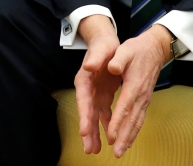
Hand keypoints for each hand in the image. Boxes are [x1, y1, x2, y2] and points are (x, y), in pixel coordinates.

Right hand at [75, 15, 120, 155]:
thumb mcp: (101, 49)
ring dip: (95, 132)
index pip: (83, 100)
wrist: (106, 42)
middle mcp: (87, 88)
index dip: (83, 115)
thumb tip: (90, 67)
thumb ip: (95, 58)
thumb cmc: (103, 46)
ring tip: (96, 149)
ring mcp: (95, 93)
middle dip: (87, 131)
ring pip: (94, 116)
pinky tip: (108, 137)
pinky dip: (105, 124)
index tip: (84, 131)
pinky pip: (103, 113)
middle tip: (89, 149)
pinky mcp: (103, 94)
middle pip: (86, 112)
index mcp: (84, 79)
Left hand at [105, 25, 172, 157]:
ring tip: (121, 151)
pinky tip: (129, 139)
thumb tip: (111, 67)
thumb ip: (118, 59)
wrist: (155, 49)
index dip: (118, 122)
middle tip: (117, 152)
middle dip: (124, 137)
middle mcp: (141, 96)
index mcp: (134, 85)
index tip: (111, 136)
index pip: (125, 106)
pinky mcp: (144, 100)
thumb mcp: (125, 50)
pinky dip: (134, 131)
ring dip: (129, 138)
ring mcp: (144, 99)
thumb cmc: (138, 50)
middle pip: (133, 120)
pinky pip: (139, 119)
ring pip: (137, 122)